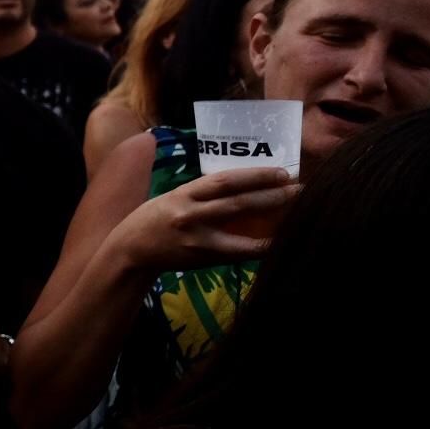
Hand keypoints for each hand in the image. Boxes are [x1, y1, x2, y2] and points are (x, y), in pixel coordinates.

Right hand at [108, 166, 298, 274]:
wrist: (131, 251)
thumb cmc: (153, 221)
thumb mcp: (173, 199)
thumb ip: (202, 195)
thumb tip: (242, 188)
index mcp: (183, 193)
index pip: (224, 180)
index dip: (254, 175)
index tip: (280, 172)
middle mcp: (190, 212)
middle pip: (237, 200)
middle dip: (270, 193)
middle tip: (298, 187)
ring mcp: (197, 237)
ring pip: (239, 223)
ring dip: (270, 215)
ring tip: (295, 208)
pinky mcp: (202, 257)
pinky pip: (238, 251)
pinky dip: (260, 246)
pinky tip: (278, 242)